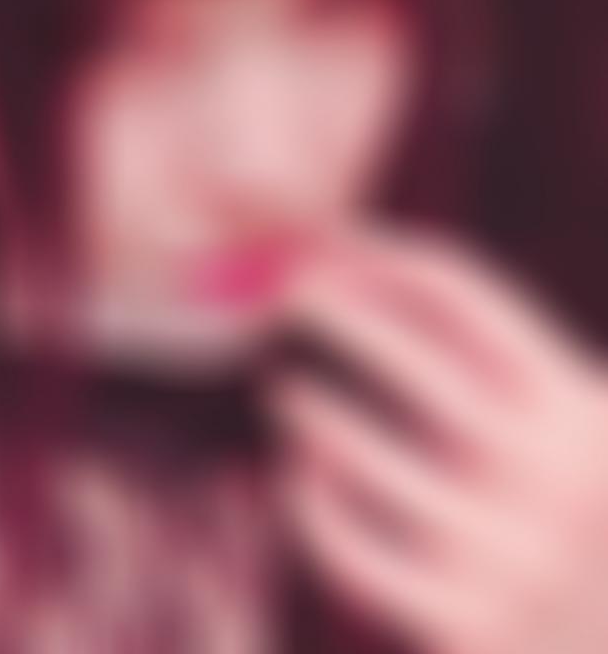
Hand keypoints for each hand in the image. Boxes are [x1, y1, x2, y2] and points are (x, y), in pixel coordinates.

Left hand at [269, 225, 607, 653]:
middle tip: (288, 294)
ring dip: (313, 412)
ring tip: (284, 391)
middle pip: (412, 365)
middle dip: (339, 316)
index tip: (332, 244)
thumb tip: (366, 261)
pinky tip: (297, 474)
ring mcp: (505, 556)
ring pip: (366, 460)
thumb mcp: (576, 422)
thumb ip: (504, 358)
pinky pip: (355, 551)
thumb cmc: (577, 509)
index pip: (463, 299)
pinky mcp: (464, 624)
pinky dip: (314, 505)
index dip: (387, 260)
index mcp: (575, 409)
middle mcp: (547, 477)